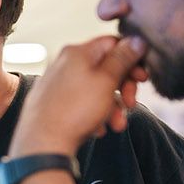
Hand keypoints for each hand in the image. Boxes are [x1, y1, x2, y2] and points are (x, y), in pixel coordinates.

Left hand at [9, 35, 148, 157]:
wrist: (42, 144)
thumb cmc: (73, 111)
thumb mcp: (106, 81)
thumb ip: (123, 59)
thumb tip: (136, 40)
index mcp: (76, 52)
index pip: (112, 43)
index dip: (132, 59)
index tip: (142, 77)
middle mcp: (63, 64)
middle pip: (104, 68)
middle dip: (123, 88)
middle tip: (131, 103)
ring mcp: (56, 84)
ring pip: (94, 89)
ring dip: (111, 107)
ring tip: (117, 124)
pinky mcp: (52, 103)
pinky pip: (80, 103)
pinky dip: (93, 114)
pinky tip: (97, 129)